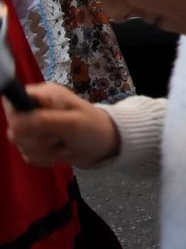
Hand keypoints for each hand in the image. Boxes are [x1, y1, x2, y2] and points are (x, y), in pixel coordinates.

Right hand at [4, 83, 119, 167]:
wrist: (106, 147)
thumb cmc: (94, 128)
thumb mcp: (71, 123)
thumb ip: (42, 121)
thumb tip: (15, 123)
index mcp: (44, 95)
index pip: (12, 100)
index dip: (16, 117)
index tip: (31, 127)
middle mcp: (37, 109)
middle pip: (14, 128)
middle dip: (37, 139)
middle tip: (58, 137)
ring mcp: (36, 126)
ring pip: (21, 144)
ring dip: (44, 150)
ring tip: (64, 144)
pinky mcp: (38, 142)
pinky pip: (28, 155)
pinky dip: (45, 158)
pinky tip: (61, 153)